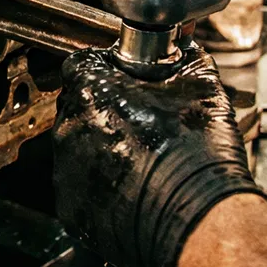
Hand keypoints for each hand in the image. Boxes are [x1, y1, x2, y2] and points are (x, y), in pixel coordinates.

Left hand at [52, 46, 266, 266]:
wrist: (199, 221)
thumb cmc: (198, 155)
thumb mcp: (200, 85)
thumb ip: (181, 56)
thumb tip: (180, 45)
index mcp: (91, 91)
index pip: (81, 65)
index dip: (104, 70)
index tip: (123, 81)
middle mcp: (68, 129)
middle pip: (77, 107)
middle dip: (103, 110)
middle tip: (140, 123)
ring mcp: (66, 173)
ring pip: (76, 148)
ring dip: (100, 149)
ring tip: (141, 161)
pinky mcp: (71, 210)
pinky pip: (80, 189)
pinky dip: (99, 188)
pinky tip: (132, 189)